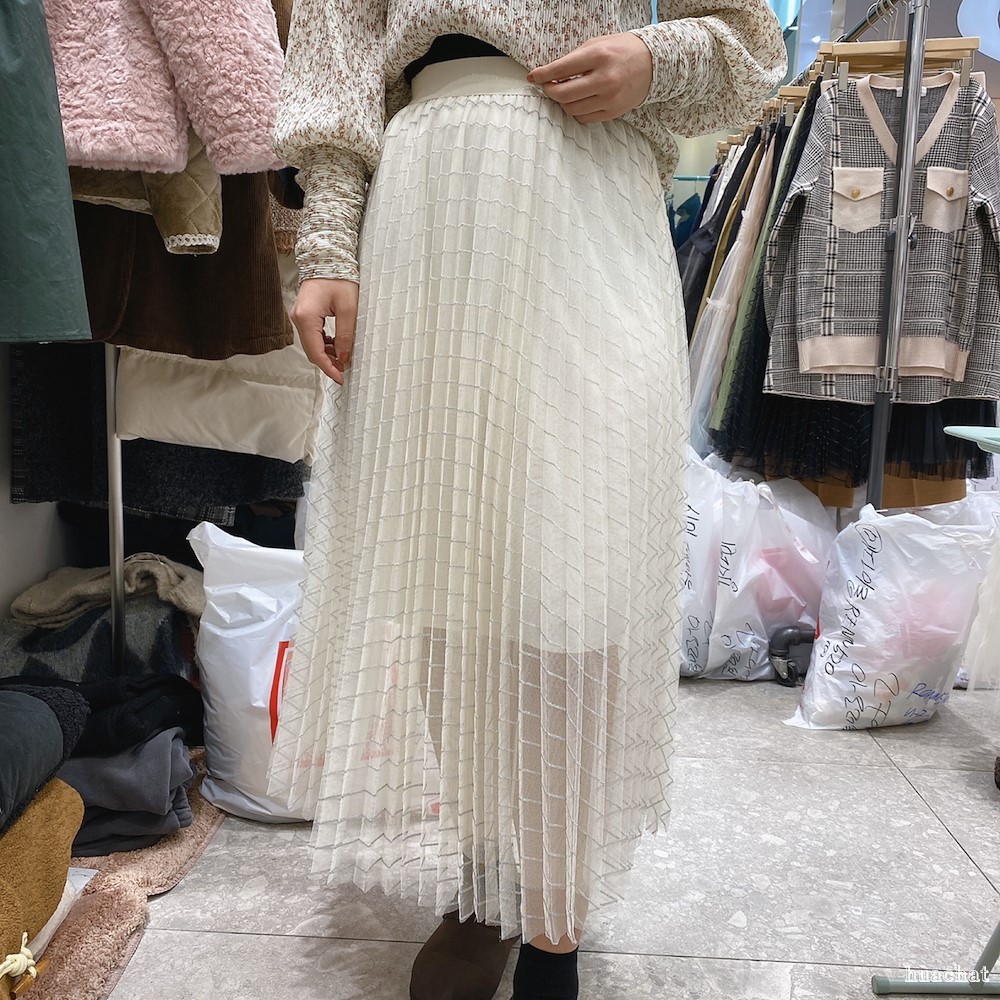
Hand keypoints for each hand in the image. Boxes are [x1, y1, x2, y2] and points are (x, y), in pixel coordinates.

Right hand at [290, 278, 357, 383]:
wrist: (328, 258)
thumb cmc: (339, 278)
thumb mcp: (349, 309)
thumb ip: (346, 335)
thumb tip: (343, 357)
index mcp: (306, 317)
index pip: (315, 352)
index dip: (328, 368)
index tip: (340, 378)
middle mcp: (298, 318)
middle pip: (311, 350)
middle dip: (328, 362)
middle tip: (344, 370)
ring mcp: (299, 316)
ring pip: (312, 344)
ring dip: (327, 353)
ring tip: (343, 358)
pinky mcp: (304, 314)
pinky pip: (312, 335)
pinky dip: (324, 343)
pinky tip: (336, 345)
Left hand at [528, 33, 653, 123]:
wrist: (652, 64)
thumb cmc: (622, 51)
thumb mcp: (598, 44)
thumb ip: (574, 59)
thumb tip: (551, 74)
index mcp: (598, 56)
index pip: (561, 69)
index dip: (543, 75)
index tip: (533, 77)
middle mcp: (604, 79)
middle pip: (563, 94)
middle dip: (549, 91)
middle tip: (548, 86)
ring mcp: (609, 99)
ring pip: (571, 109)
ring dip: (563, 102)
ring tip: (566, 91)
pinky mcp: (612, 113)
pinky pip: (584, 118)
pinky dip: (576, 110)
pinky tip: (579, 101)